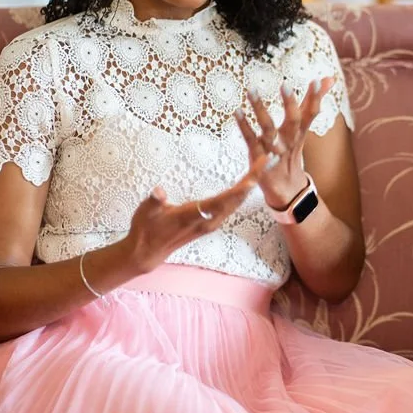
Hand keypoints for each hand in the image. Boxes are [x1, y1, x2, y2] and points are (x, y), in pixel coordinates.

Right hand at [120, 153, 269, 272]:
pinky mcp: (209, 224)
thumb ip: (154, 201)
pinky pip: (230, 207)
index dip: (238, 191)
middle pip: (236, 200)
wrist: (146, 252)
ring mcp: (210, 224)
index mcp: (194, 215)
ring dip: (249, 186)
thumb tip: (159, 191)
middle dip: (252, 180)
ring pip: (235, 204)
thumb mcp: (146, 212)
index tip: (254, 179)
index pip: (222, 201)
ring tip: (261, 167)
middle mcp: (207, 221)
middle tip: (266, 159)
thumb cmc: (145, 229)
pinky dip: (240, 194)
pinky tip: (247, 185)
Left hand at [234, 77, 332, 209]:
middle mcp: (289, 140)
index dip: (315, 98)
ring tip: (252, 90)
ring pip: (268, 128)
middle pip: (293, 121)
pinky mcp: (257, 156)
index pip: (311, 113)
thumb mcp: (303, 126)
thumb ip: (312, 101)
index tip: (316, 80)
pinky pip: (250, 139)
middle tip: (285, 84)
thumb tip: (329, 78)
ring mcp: (273, 149)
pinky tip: (237, 111)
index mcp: (300, 132)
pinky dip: (244, 125)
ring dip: (260, 109)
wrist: (284, 188)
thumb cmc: (291, 149)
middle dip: (290, 103)